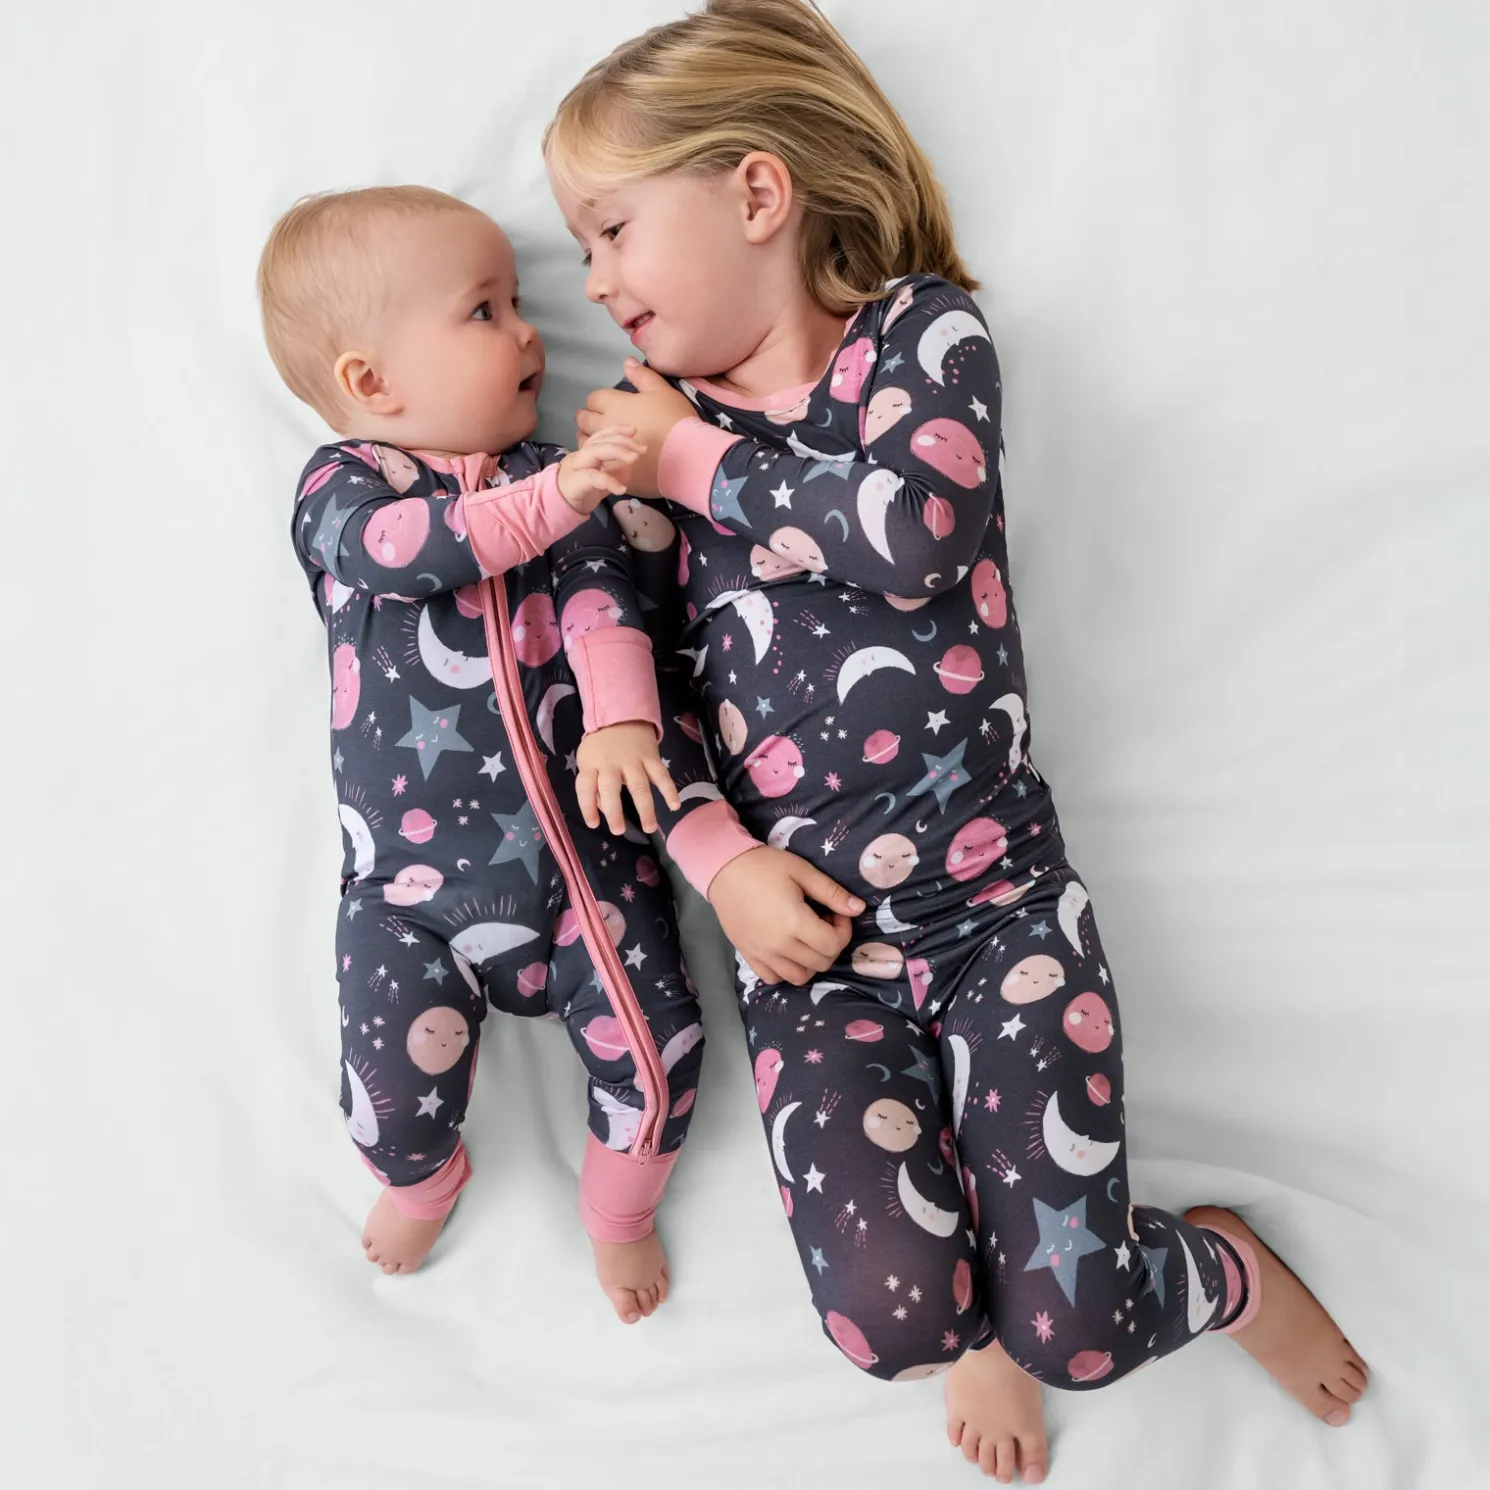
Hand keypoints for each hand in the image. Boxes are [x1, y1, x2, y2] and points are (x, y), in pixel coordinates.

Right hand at [557, 425, 645, 513]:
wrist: (557, 506)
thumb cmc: (580, 491)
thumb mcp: (601, 480)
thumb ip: (614, 472)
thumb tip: (630, 468)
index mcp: (585, 452)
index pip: (601, 436)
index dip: (617, 430)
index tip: (634, 430)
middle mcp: (580, 456)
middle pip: (600, 441)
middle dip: (622, 441)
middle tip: (642, 449)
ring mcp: (577, 468)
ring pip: (595, 452)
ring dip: (617, 452)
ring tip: (634, 458)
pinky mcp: (576, 483)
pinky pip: (593, 477)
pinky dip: (609, 481)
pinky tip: (621, 488)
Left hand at [575, 360, 696, 499]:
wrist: (685, 456)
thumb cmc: (675, 420)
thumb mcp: (662, 391)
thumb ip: (642, 376)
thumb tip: (627, 362)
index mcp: (616, 404)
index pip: (594, 398)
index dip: (597, 400)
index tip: (602, 404)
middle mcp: (606, 425)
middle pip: (583, 419)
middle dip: (585, 417)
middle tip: (590, 419)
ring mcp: (607, 449)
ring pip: (584, 442)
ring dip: (587, 438)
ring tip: (594, 439)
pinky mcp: (613, 469)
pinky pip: (596, 464)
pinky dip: (597, 459)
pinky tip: (602, 459)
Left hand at [575, 721, 681, 834]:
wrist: (622, 717)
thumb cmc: (601, 747)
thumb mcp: (588, 761)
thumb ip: (593, 786)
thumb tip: (603, 810)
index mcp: (592, 764)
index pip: (585, 787)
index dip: (587, 807)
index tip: (594, 824)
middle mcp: (611, 764)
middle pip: (610, 788)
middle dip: (614, 811)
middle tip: (618, 830)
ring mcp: (633, 761)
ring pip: (639, 786)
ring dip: (645, 808)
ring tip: (649, 828)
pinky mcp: (651, 758)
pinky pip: (662, 775)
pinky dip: (670, 790)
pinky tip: (675, 806)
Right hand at [708, 847, 864, 986]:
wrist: (723, 869)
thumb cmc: (765, 866)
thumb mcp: (802, 871)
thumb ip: (832, 893)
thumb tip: (859, 909)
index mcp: (795, 923)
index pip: (833, 944)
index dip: (843, 930)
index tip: (836, 913)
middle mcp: (780, 945)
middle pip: (821, 963)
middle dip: (831, 944)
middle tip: (823, 921)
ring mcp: (763, 954)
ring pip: (800, 976)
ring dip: (812, 961)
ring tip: (807, 938)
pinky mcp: (749, 956)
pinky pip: (775, 978)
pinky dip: (787, 970)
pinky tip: (788, 950)